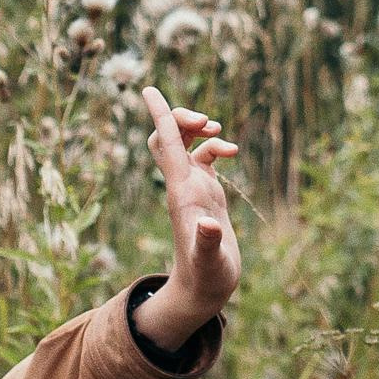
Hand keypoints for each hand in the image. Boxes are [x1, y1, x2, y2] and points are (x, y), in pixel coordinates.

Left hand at [133, 89, 239, 349]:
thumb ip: (208, 241)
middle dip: (181, 119)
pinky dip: (215, 147)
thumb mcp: (210, 260)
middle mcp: (182, 184)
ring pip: (185, 143)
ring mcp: (193, 188)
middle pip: (167, 137)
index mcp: (181, 191)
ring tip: (220, 135)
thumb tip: (208, 224)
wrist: (204, 290)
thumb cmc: (207, 276)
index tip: (147, 88)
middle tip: (206, 123)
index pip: (166, 143)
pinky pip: (203, 158)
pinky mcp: (206, 194)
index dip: (159, 115)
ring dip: (199, 130)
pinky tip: (231, 152)